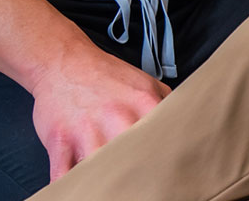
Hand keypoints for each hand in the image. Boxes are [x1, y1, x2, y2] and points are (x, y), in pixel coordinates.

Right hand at [28, 45, 171, 181]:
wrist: (63, 61)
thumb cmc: (103, 76)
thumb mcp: (146, 83)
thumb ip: (167, 107)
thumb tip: (187, 128)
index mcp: (145, 105)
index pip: (168, 141)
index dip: (171, 163)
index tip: (172, 176)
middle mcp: (118, 118)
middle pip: (138, 161)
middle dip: (141, 177)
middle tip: (144, 184)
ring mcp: (88, 132)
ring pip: (102, 172)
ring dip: (108, 183)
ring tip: (115, 187)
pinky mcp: (60, 142)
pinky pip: (63, 176)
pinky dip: (71, 186)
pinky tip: (83, 186)